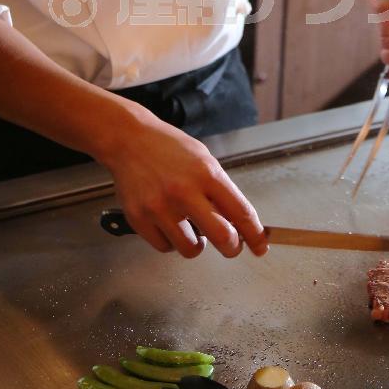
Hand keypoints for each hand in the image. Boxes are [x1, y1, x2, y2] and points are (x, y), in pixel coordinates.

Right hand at [100, 104, 268, 259]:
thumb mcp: (204, 160)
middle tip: (231, 246)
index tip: (260, 246)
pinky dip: (171, 241)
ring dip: (197, 245)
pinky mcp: (139, 218)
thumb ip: (221, 190)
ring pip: (191, 249)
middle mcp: (184, 191)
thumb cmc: (169, 148)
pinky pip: (164, 247)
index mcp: (207, 174)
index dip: (255, 235)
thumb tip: (240, 222)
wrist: (129, 139)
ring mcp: (160, 206)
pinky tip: (169, 224)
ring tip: (192, 229)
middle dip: (232, 248)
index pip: (242, 212)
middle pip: (222, 237)